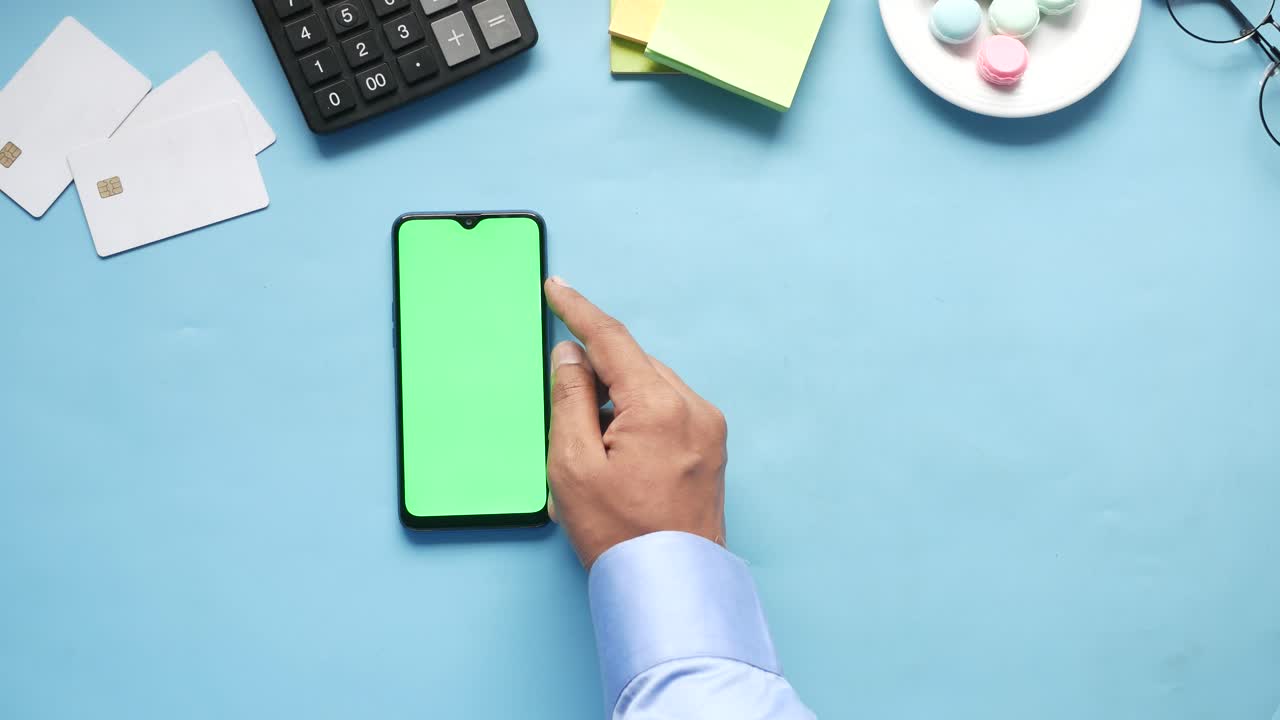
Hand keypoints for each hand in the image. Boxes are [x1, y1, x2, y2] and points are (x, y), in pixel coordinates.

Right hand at [544, 277, 727, 569]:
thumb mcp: (573, 465)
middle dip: (596, 378)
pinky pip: (668, 411)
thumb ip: (570, 399)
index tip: (557, 289)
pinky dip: (638, 420)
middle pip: (633, 365)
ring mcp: (709, 428)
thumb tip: (571, 355)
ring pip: (650, 387)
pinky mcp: (712, 446)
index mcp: (660, 407)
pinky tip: (621, 461)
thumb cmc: (621, 535)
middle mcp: (694, 408)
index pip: (612, 340)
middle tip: (570, 423)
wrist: (670, 586)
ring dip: (618, 403)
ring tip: (597, 459)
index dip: (579, 311)